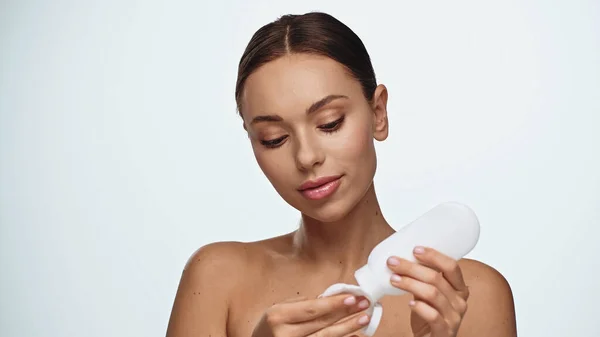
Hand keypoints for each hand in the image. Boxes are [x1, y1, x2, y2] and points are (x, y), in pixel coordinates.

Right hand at [251, 294, 370, 336]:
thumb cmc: (269, 327)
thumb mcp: (278, 310)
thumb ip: (302, 304)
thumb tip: (330, 298)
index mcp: (278, 316)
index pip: (311, 309)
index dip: (333, 304)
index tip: (352, 297)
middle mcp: (285, 335)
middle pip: (322, 323)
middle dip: (345, 312)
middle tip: (365, 303)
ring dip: (347, 328)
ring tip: (364, 318)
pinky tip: (354, 336)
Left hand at [387, 247, 469, 336]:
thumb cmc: (430, 315)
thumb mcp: (429, 294)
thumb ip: (423, 279)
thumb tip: (402, 258)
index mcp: (459, 288)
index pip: (451, 266)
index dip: (434, 256)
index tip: (415, 249)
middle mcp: (460, 301)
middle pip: (436, 278)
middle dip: (412, 268)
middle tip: (393, 262)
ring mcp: (454, 317)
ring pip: (432, 294)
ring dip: (410, 284)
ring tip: (393, 279)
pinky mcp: (444, 331)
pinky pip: (433, 316)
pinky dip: (420, 307)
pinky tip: (409, 303)